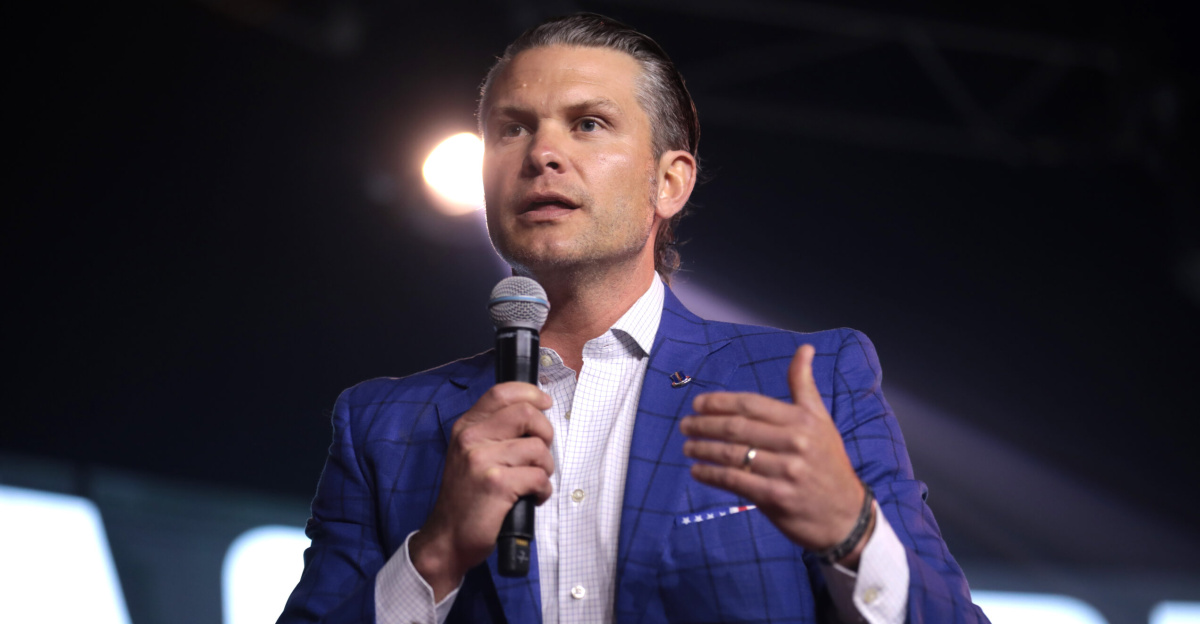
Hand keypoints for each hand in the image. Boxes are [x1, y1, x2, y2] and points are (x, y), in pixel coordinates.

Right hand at [410, 382, 553, 599]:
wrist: (447, 538)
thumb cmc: (467, 498)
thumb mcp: (470, 455)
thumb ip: (494, 433)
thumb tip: (534, 415)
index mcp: (467, 427)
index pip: (502, 392)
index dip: (530, 393)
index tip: (545, 404)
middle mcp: (471, 438)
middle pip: (526, 414)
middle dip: (546, 433)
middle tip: (540, 454)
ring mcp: (482, 460)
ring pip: (537, 448)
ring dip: (545, 468)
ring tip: (533, 482)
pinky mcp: (496, 484)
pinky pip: (538, 477)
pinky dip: (543, 490)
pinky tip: (532, 498)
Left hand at [679, 344, 872, 566]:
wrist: (846, 515)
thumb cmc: (829, 463)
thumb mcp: (821, 421)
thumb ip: (804, 386)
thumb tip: (804, 348)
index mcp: (803, 420)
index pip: (751, 404)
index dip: (719, 402)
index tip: (697, 404)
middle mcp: (795, 443)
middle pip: (737, 428)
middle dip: (705, 425)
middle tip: (685, 425)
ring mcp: (786, 471)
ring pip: (732, 454)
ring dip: (703, 449)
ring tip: (687, 447)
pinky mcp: (776, 497)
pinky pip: (734, 481)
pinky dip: (711, 475)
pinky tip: (698, 471)